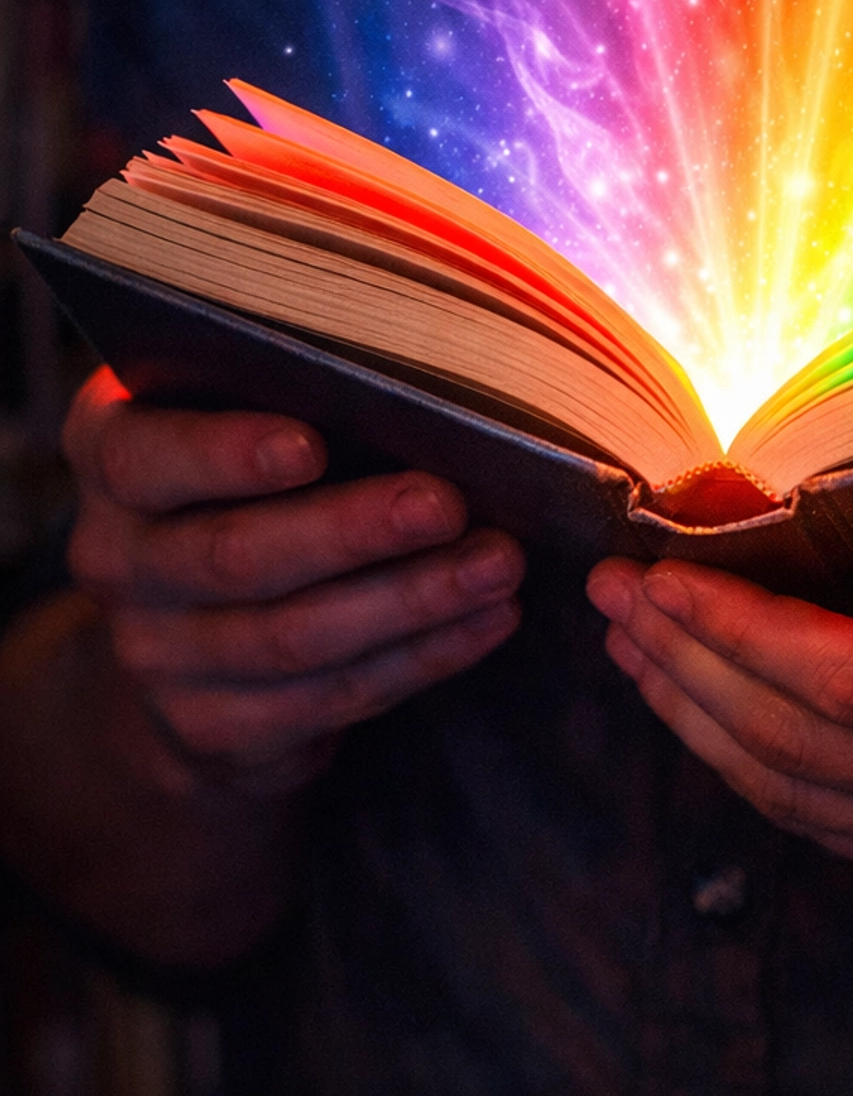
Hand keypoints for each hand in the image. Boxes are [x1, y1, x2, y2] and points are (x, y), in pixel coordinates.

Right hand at [64, 366, 524, 797]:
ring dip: (410, 600)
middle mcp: (115, 557)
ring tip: (498, 563)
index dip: (225, 454)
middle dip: (352, 530)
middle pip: (235, 553)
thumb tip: (427, 368)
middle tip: (447, 503)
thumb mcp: (242, 414)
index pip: (145, 456)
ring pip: (292, 637)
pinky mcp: (214, 727)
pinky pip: (329, 698)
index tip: (313, 446)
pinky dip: (421, 657)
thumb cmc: (251, 476)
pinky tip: (488, 618)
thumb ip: (298, 386)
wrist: (192, 631)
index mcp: (110, 453)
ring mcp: (157, 653)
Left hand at [587, 470, 852, 905]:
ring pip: (799, 798)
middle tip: (610, 596)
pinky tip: (709, 721)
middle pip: (797, 746)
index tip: (660, 575)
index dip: (741, 634)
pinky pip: (832, 828)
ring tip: (631, 649)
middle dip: (688, 668)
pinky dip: (752, 775)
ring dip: (700, 722)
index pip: (850, 682)